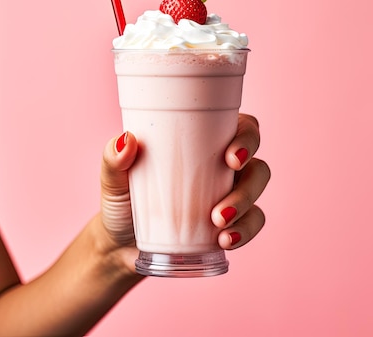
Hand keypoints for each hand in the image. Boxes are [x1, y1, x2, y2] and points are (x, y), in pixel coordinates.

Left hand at [99, 113, 269, 273]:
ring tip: (218, 226)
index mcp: (206, 142)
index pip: (243, 128)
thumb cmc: (124, 200)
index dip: (247, 138)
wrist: (120, 244)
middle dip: (248, 186)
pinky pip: (253, 223)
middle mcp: (226, 166)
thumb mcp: (115, 180)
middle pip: (258, 165)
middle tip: (221, 208)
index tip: (230, 157)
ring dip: (245, 210)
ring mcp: (232, 194)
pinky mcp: (233, 223)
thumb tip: (126, 141)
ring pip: (257, 195)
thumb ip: (114, 160)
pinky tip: (226, 241)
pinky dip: (245, 232)